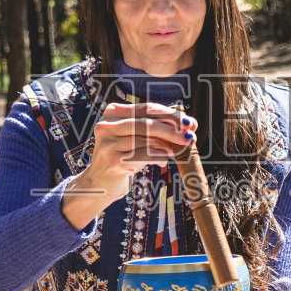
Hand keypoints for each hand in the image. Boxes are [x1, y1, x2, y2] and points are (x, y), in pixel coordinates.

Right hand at [62, 101, 195, 229]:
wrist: (100, 182)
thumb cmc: (123, 156)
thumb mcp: (137, 138)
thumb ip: (158, 129)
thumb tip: (190, 125)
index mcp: (113, 112)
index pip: (147, 108)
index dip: (171, 115)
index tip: (189, 123)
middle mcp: (107, 125)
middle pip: (147, 122)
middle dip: (172, 129)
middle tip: (190, 136)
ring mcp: (108, 143)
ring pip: (147, 140)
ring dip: (167, 146)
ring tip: (178, 150)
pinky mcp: (113, 160)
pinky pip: (144, 156)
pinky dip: (159, 158)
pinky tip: (163, 161)